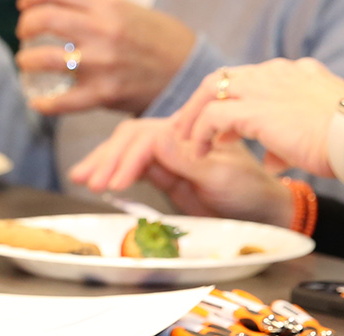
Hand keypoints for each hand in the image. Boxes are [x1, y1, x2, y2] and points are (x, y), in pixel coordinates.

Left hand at [15, 0, 195, 115]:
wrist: (187, 72)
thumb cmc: (156, 38)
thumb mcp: (128, 9)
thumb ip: (94, 6)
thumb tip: (55, 1)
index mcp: (107, 6)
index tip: (26, 1)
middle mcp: (102, 32)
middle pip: (43, 20)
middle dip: (25, 25)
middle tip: (25, 31)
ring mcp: (101, 64)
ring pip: (43, 58)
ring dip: (27, 59)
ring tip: (27, 60)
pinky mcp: (103, 94)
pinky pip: (61, 102)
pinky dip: (43, 103)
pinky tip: (37, 101)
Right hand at [68, 117, 292, 226]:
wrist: (265, 212)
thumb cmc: (250, 192)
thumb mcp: (221, 175)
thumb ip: (187, 159)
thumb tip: (154, 140)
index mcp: (189, 131)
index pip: (147, 138)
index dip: (127, 159)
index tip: (113, 183)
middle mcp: (175, 137)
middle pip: (130, 138)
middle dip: (106, 158)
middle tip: (86, 181)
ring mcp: (167, 155)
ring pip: (125, 149)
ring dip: (102, 161)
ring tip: (79, 177)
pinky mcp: (164, 173)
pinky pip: (131, 166)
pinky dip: (111, 170)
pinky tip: (93, 177)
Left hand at [170, 58, 343, 177]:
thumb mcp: (319, 132)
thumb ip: (289, 140)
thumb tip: (272, 158)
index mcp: (297, 72)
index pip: (252, 77)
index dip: (233, 98)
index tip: (222, 122)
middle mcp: (277, 72)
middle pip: (225, 77)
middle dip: (203, 100)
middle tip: (190, 123)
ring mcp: (264, 87)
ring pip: (212, 89)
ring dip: (194, 114)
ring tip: (185, 138)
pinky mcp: (255, 109)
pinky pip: (214, 116)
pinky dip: (201, 131)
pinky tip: (198, 150)